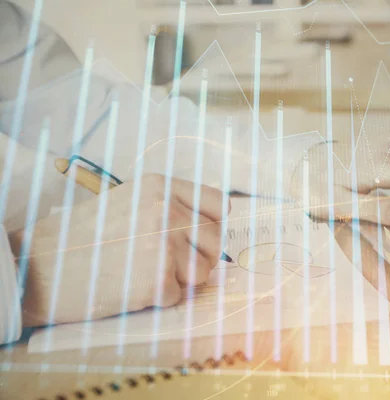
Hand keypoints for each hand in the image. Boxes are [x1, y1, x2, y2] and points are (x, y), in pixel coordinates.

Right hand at [9, 174, 228, 326]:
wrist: (41, 266)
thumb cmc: (83, 235)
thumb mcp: (129, 201)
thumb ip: (169, 207)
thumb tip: (210, 225)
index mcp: (161, 186)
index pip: (218, 204)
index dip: (213, 223)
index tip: (200, 236)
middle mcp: (167, 211)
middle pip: (214, 240)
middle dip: (199, 256)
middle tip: (169, 263)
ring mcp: (164, 245)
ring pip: (203, 271)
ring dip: (182, 279)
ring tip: (146, 272)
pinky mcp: (158, 280)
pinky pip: (180, 295)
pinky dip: (160, 298)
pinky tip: (132, 287)